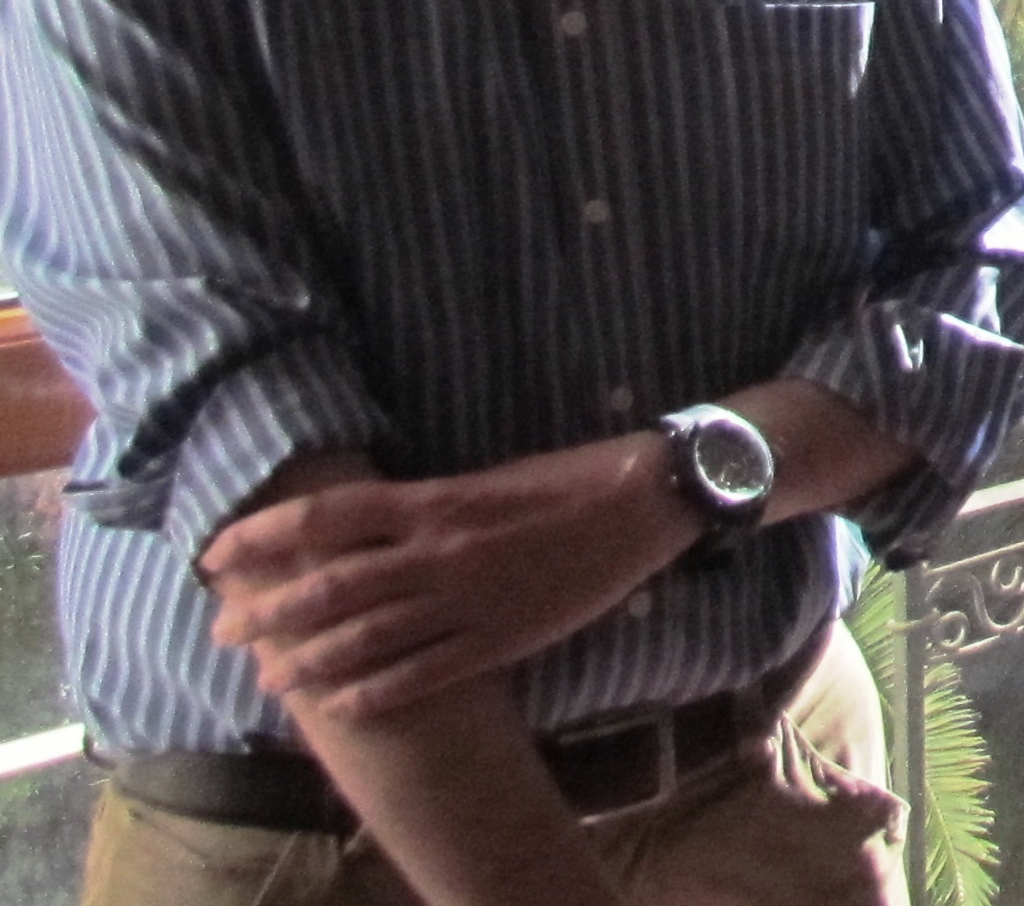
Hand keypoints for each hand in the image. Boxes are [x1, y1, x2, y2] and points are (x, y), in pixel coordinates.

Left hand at [200, 436, 698, 719]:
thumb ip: (422, 507)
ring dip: (309, 661)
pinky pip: (424, 674)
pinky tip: (342, 706)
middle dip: (268, 612)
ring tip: (272, 677)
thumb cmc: (567, 479)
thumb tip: (358, 530)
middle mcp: (439, 551)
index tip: (218, 553)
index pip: (325, 517)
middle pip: (329, 587)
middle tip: (225, 631)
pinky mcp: (501, 638)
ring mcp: (469, 600)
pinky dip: (376, 693)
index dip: (262, 535)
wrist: (644, 502)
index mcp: (434, 500)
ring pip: (366, 638)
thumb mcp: (484, 479)